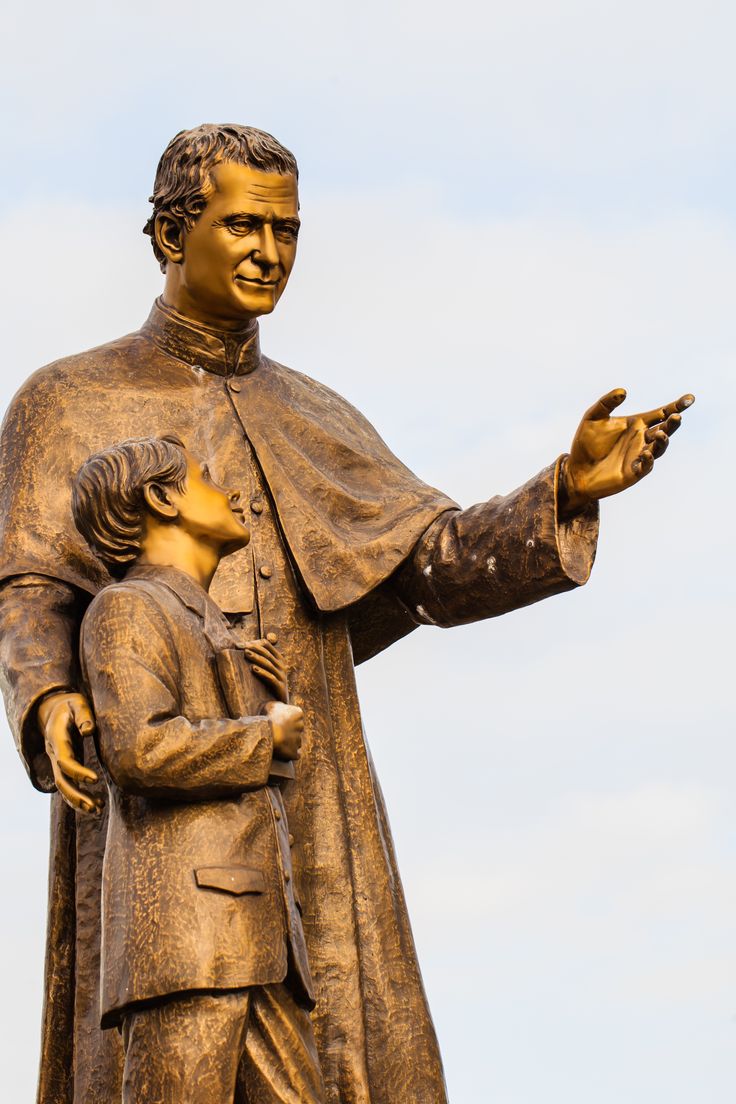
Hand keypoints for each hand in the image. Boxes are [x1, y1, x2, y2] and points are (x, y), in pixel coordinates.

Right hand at [37, 691, 101, 813]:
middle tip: (95, 807)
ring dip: (78, 801)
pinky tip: (97, 805)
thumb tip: (89, 731)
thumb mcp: (77, 703)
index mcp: (57, 739)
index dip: (78, 772)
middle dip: (76, 796)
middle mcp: (54, 754)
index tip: (96, 779)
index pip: (65, 760)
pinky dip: (80, 797)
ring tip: (97, 811)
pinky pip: (69, 785)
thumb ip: (84, 715)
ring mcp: (57, 762)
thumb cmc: (70, 705)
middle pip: (61, 780)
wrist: (54, 708)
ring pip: (64, 787)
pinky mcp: (65, 766)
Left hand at [244, 639, 287, 702]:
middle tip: (241, 647)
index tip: (240, 645)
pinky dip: (262, 672)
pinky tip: (253, 669)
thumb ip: (260, 659)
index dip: (254, 643)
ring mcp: (282, 676)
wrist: (280, 703)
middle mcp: (282, 666)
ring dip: (257, 658)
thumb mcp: (267, 670)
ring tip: (246, 654)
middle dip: (254, 649)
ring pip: (269, 664)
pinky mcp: (280, 687)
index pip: (267, 645)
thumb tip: (243, 649)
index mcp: (279, 659)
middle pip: (267, 654)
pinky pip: (271, 678)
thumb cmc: (270, 685)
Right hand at [264, 701, 303, 760]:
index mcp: (298, 713)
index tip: (280, 721)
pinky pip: (296, 754)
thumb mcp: (271, 706)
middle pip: (298, 729)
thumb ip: (280, 706)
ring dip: (290, 742)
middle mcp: (300, 726)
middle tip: (279, 732)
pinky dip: (290, 754)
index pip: (298, 716)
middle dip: (291, 731)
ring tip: (278, 742)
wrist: (263, 734)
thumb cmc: (265, 718)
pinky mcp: (294, 753)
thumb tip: (282, 708)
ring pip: (297, 742)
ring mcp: (297, 740)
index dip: (289, 719)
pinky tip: (282, 752)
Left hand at [561, 388, 694, 512]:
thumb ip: (606, 403)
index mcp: (636, 424)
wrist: (576, 470)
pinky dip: (648, 460)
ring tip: (660, 434)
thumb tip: (624, 391)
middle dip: (672, 423)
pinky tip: (645, 453)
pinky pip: (646, 466)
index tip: (690, 399)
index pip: (661, 413)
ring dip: (662, 441)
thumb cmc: (585, 443)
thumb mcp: (593, 418)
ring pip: (659, 447)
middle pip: (664, 429)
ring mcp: (639, 456)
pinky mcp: (633, 473)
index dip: (676, 406)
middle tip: (676, 416)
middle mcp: (641, 439)